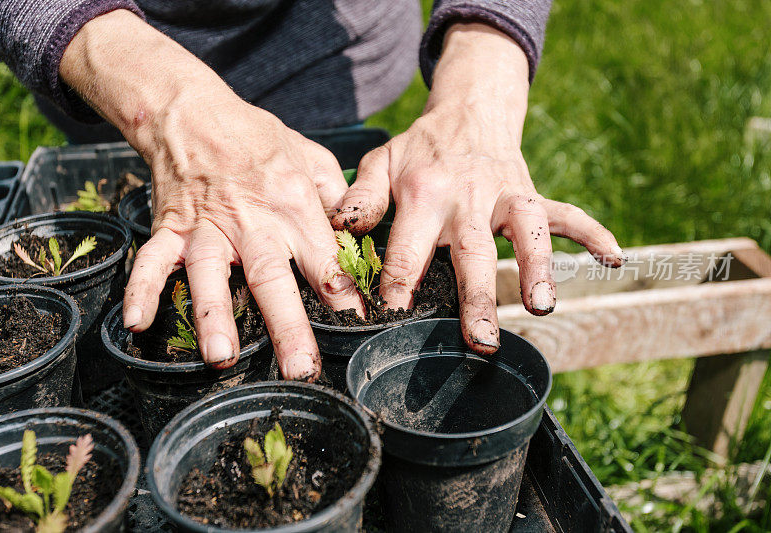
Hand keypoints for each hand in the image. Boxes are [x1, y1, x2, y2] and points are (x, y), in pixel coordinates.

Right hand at [60, 10, 361, 379]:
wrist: (194, 113)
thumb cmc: (259, 140)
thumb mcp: (312, 156)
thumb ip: (338, 197)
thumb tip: (357, 235)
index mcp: (292, 205)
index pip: (322, 258)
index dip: (341, 294)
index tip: (355, 326)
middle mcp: (250, 221)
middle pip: (270, 277)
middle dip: (287, 325)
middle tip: (299, 368)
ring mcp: (206, 227)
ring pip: (209, 274)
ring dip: (214, 314)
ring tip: (220, 356)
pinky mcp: (170, 227)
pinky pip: (150, 260)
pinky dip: (140, 290)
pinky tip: (135, 323)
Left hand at [332, 23, 623, 351]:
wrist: (467, 112)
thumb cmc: (419, 151)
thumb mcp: (380, 164)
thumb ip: (361, 199)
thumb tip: (341, 229)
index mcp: (424, 193)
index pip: (408, 247)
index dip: (399, 283)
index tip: (395, 317)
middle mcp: (468, 197)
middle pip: (474, 250)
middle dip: (478, 295)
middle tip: (481, 339)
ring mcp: (506, 196)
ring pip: (528, 231)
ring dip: (539, 267)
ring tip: (545, 307)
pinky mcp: (532, 195)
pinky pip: (568, 212)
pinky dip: (592, 232)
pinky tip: (614, 258)